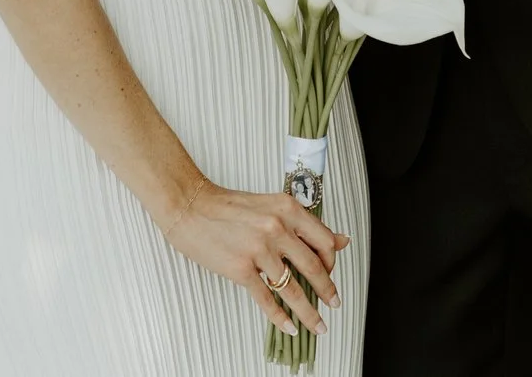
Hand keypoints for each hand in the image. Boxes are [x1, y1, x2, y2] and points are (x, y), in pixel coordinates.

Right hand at [158, 176, 346, 334]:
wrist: (190, 206)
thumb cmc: (227, 207)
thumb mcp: (271, 206)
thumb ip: (303, 224)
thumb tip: (340, 240)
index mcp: (288, 208)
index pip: (324, 241)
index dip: (332, 262)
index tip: (331, 273)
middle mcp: (277, 227)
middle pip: (313, 267)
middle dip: (327, 291)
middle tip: (334, 303)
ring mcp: (259, 250)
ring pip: (293, 288)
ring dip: (309, 312)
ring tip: (317, 325)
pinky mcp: (241, 269)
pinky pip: (267, 299)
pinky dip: (280, 317)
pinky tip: (289, 326)